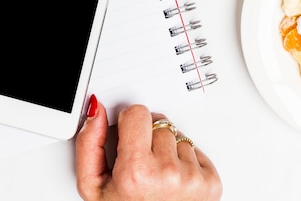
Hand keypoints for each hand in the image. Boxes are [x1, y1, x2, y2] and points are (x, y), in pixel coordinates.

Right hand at [76, 95, 222, 200]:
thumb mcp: (93, 188)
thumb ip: (89, 145)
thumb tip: (97, 112)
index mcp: (137, 171)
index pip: (137, 113)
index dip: (129, 125)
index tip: (127, 140)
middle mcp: (167, 173)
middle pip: (158, 121)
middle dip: (147, 137)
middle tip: (140, 163)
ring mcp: (192, 178)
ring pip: (177, 135)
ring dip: (166, 149)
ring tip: (156, 175)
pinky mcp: (211, 182)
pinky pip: (195, 151)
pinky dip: (184, 162)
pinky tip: (172, 180)